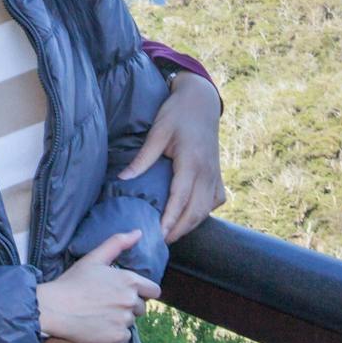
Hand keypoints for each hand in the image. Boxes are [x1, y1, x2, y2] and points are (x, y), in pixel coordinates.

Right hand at [37, 230, 159, 342]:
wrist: (55, 308)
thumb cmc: (73, 281)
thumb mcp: (95, 258)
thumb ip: (118, 243)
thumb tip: (138, 232)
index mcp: (129, 280)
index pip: (154, 290)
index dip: (143, 291)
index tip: (128, 292)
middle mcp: (130, 301)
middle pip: (142, 307)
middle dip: (129, 305)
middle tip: (108, 302)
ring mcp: (124, 320)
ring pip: (131, 321)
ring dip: (121, 319)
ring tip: (101, 313)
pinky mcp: (117, 338)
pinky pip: (124, 336)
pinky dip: (115, 333)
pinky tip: (99, 325)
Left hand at [120, 71, 225, 240]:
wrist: (202, 100)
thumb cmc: (178, 113)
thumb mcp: (158, 132)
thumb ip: (142, 158)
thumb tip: (123, 179)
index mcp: (191, 162)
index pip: (181, 199)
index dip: (170, 220)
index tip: (157, 236)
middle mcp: (207, 172)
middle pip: (195, 211)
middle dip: (178, 230)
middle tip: (160, 242)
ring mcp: (215, 174)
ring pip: (206, 210)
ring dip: (190, 225)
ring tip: (171, 235)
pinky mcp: (218, 174)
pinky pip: (214, 201)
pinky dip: (203, 213)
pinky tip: (191, 217)